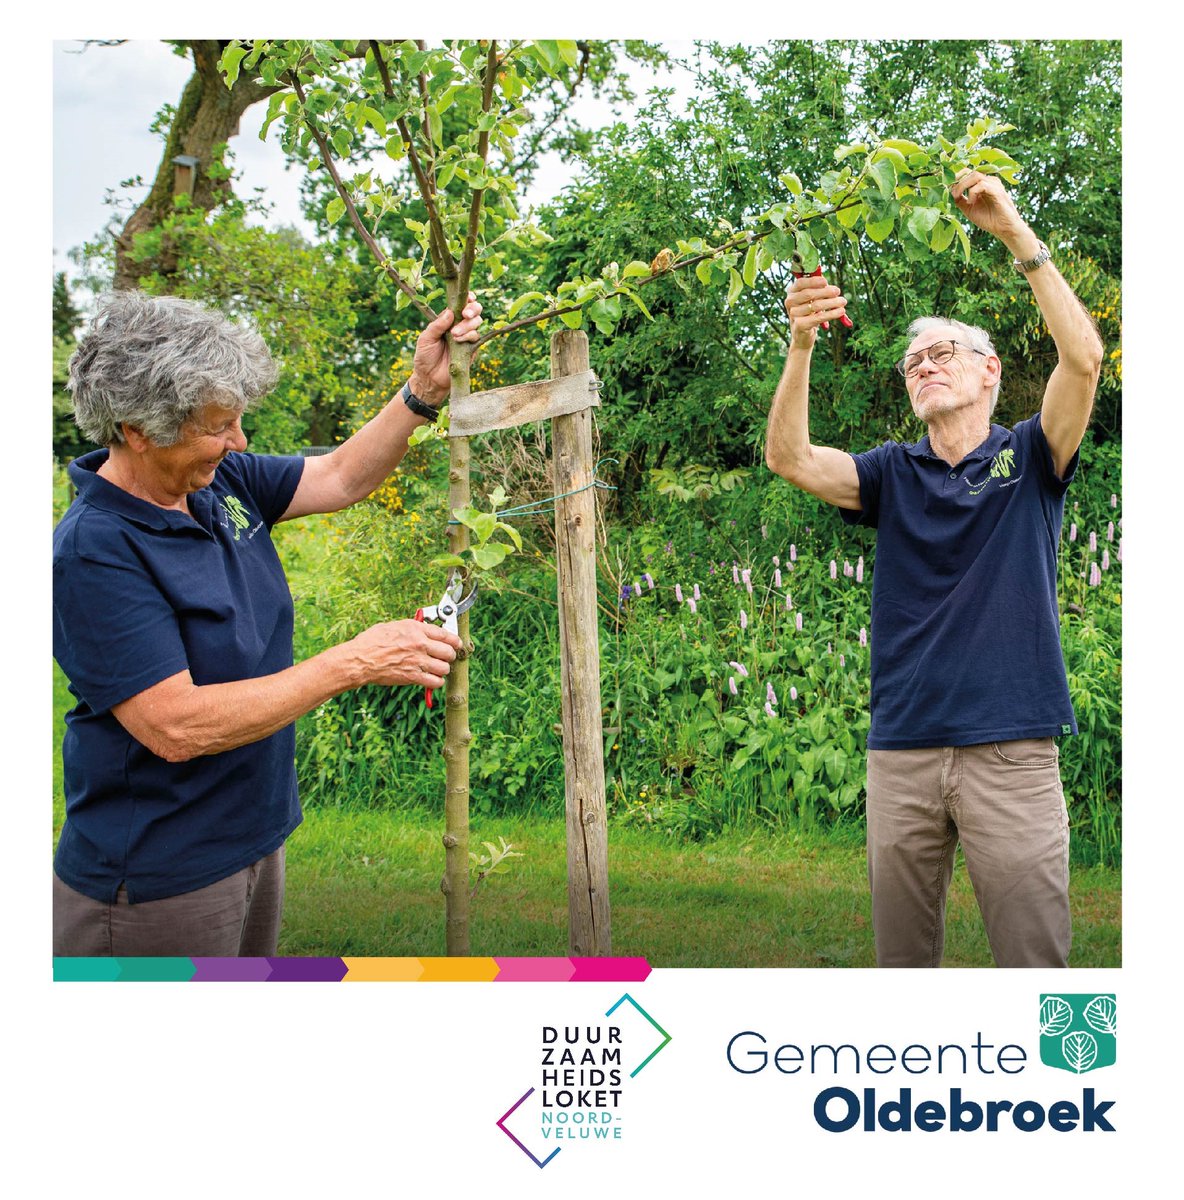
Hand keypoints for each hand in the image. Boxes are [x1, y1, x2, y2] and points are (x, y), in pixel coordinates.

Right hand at [346, 619, 461, 688]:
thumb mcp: (394, 626)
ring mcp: (417, 661)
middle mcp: (419, 644)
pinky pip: (435, 682)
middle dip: (450, 655)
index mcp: (415, 629)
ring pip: (445, 668)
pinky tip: (431, 679)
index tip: (457, 644)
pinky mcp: (413, 677)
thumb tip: (424, 630)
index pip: (445, 634)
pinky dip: (436, 682)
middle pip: (449, 651)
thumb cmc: (372, 641)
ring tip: (437, 669)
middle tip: (446, 657)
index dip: (455, 640)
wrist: (360, 660)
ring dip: (443, 669)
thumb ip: (412, 629)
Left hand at [408, 293, 483, 404]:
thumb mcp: (426, 338)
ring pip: (477, 323)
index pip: (460, 305)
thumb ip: (437, 325)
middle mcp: (459, 326)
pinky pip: (476, 338)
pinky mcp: (471, 349)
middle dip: (472, 309)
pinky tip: (459, 341)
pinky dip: (469, 336)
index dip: (466, 299)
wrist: (429, 379)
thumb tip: (450, 312)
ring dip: (467, 325)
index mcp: (447, 320)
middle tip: (464, 315)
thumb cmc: (424, 356)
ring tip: (454, 335)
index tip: (467, 298)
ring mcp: (466, 338)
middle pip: (473, 311)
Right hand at [784, 274, 846, 348]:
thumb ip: (820, 291)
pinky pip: (819, 317)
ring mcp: (793, 314)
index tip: (826, 282)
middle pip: (809, 294)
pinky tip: (841, 312)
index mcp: (792, 292)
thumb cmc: (809, 314)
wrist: (802, 335)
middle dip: (826, 292)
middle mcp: (790, 302)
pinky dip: (832, 314)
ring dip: (832, 302)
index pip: (801, 283)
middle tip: (838, 291)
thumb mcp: (813, 300)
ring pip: (816, 305)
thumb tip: (833, 288)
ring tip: (843, 301)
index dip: (813, 281)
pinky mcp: (799, 325)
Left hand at [951, 171, 1034, 255]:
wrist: (1004, 229)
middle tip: (952, 194)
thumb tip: (950, 192)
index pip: (968, 173)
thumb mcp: (969, 209)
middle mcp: (989, 181)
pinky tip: (971, 202)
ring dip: (963, 185)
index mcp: (982, 184)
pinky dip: (972, 192)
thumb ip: (960, 200)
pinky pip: (982, 185)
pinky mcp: (997, 191)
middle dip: (957, 181)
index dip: (956, 177)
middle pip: (970, 172)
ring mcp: (994, 185)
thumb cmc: (988, 219)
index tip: (947, 188)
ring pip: (975, 175)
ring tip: (958, 197)